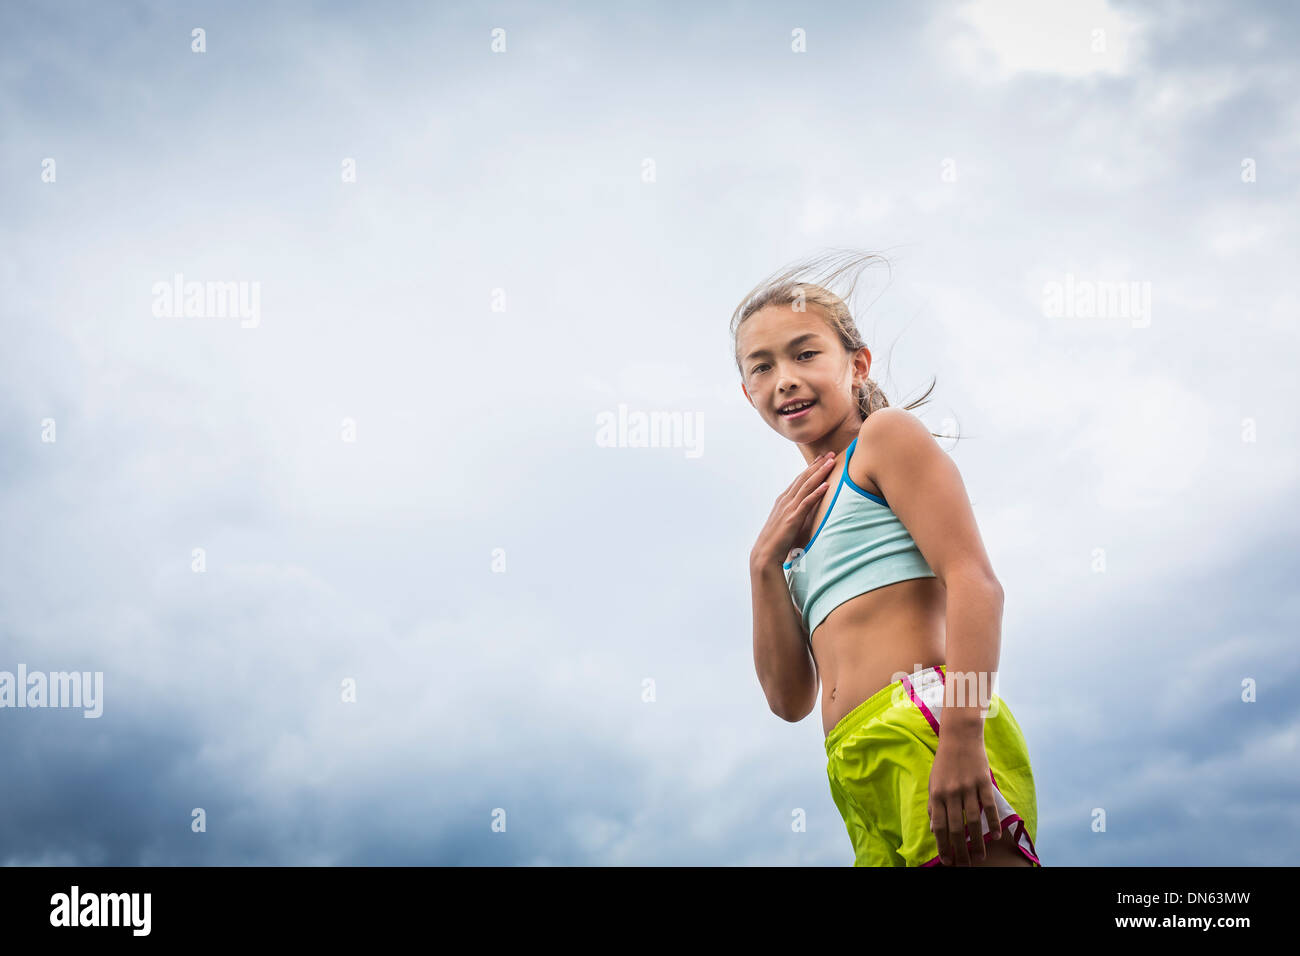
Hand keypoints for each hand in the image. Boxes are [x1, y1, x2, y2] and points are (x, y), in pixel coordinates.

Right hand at [750, 451, 836, 568]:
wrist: (765, 554)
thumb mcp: (785, 523)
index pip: (799, 480)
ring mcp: (789, 508)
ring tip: (831, 463)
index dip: (811, 468)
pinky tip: (826, 485)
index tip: (821, 459)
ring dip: (820, 473)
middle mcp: (785, 500)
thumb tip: (804, 513)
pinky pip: (807, 502)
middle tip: (830, 453)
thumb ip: (794, 515)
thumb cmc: (776, 542)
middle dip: (818, 465)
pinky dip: (817, 493)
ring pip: (807, 486)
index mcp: (783, 500)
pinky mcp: (793, 518)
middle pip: (804, 478)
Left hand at [927, 732, 1000, 865]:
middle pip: (956, 828)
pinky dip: (992, 823)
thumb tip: (934, 829)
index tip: (947, 861)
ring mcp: (968, 787)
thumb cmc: (945, 761)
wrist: (959, 736)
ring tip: (980, 857)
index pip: (939, 826)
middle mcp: (951, 792)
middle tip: (965, 865)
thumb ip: (934, 805)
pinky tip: (995, 836)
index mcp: (936, 794)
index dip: (943, 846)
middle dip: (960, 850)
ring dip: (978, 842)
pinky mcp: (983, 782)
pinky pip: (988, 806)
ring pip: (973, 821)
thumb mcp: (933, 782)